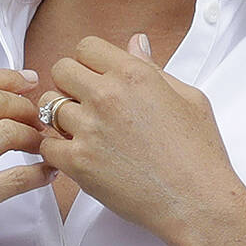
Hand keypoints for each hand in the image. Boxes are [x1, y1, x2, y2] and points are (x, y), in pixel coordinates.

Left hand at [37, 35, 245, 245]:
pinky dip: (57, 150)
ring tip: (84, 131)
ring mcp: (89, 128)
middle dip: (71, 84)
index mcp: (133, 74)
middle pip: (60, 70)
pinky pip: (46, 144)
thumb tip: (136, 41)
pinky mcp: (78, 161)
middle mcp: (107, 95)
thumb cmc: (199, 154)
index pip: (86, 47)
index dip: (90, 62)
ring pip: (48, 105)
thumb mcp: (188, 98)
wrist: (199, 204)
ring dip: (62, 116)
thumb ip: (153, 66)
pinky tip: (78, 155)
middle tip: (87, 104)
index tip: (97, 78)